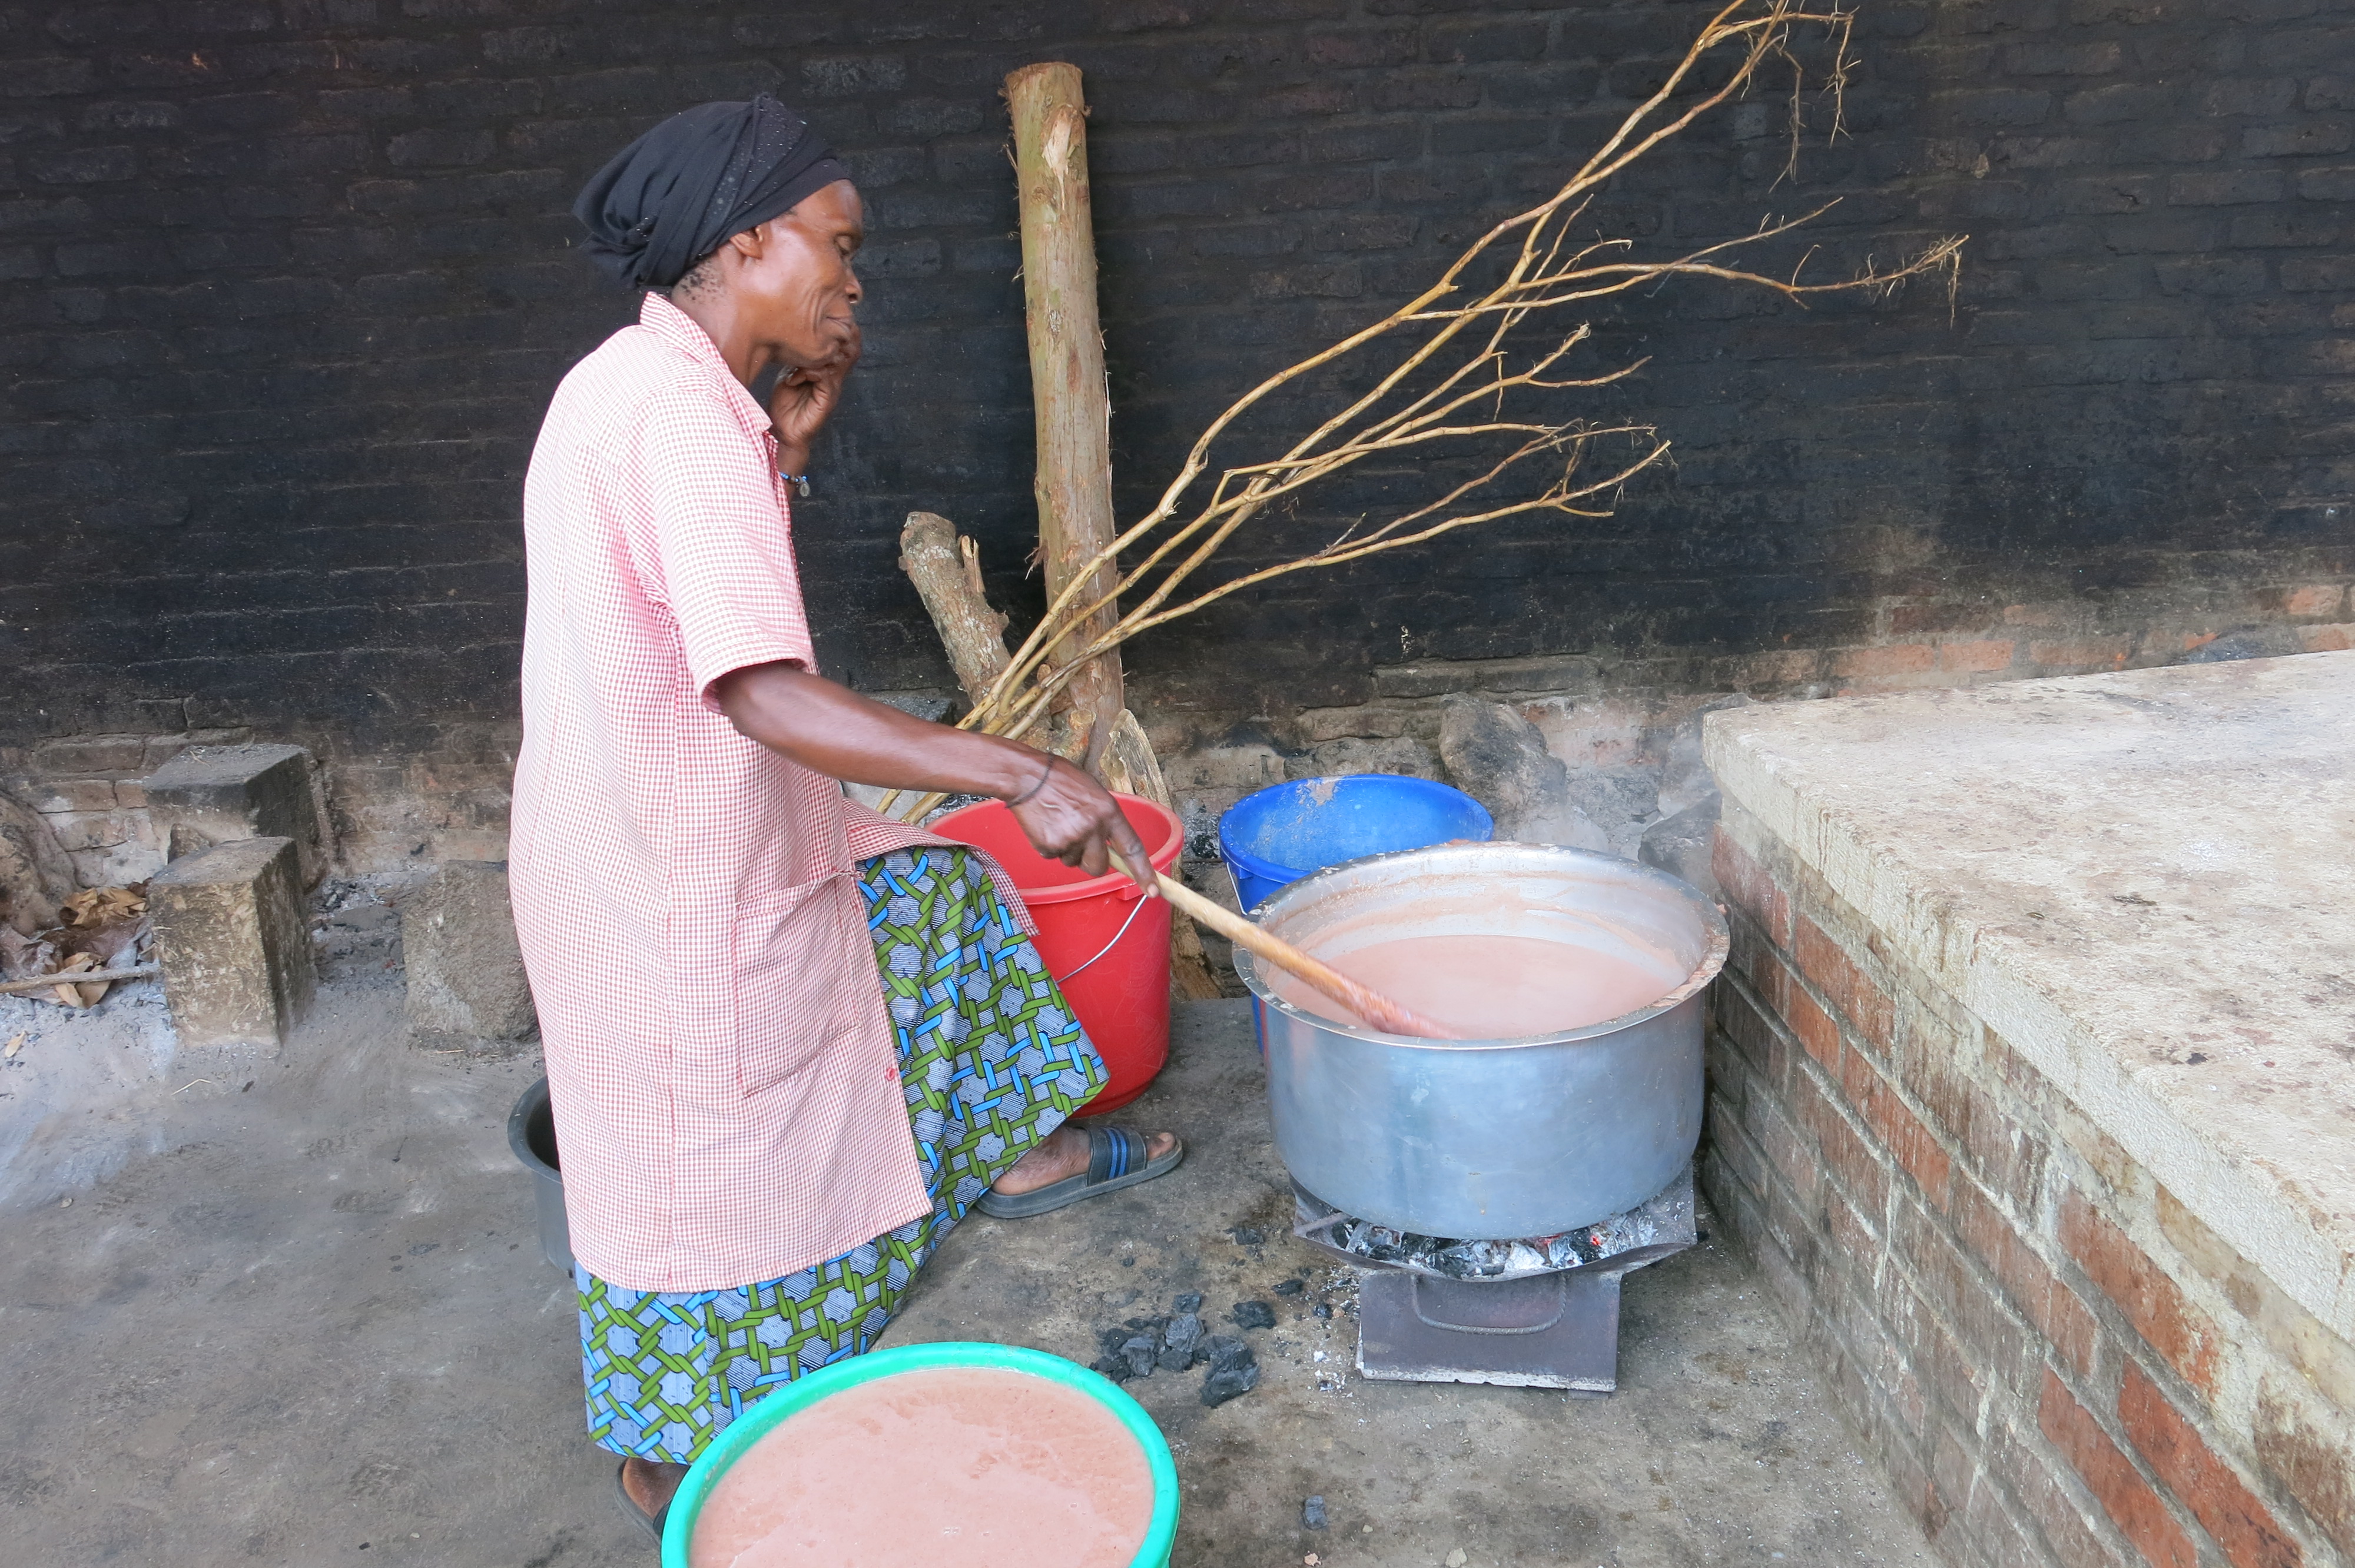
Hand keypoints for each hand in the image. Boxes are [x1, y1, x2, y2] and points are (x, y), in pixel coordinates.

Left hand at [769, 327, 860, 478]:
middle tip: (820, 329)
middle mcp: (834, 379)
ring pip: (836, 362)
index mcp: (828, 371)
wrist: (785, 433)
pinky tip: (793, 378)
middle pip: (849, 351)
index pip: (843, 348)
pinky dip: (808, 373)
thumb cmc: (785, 405)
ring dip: (816, 356)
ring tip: (798, 359)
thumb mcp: (790, 374)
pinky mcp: (827, 400)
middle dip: (837, 338)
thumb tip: (796, 340)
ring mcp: (832, 389)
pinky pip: (825, 378)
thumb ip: (798, 360)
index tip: (826, 319)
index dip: (841, 333)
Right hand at [1008, 756, 1156, 886]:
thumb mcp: (1094, 792)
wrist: (1026, 776)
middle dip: (1091, 861)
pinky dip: (1050, 845)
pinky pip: (1054, 857)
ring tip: (1058, 823)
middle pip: (1099, 866)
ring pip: (1073, 862)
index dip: (1143, 871)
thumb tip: (1109, 844)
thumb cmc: (1061, 780)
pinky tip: (1046, 824)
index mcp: (1108, 811)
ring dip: (1068, 850)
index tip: (1152, 889)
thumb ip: (1105, 819)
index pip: (1132, 847)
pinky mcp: (1049, 846)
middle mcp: (1092, 828)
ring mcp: (1070, 839)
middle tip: (1080, 843)